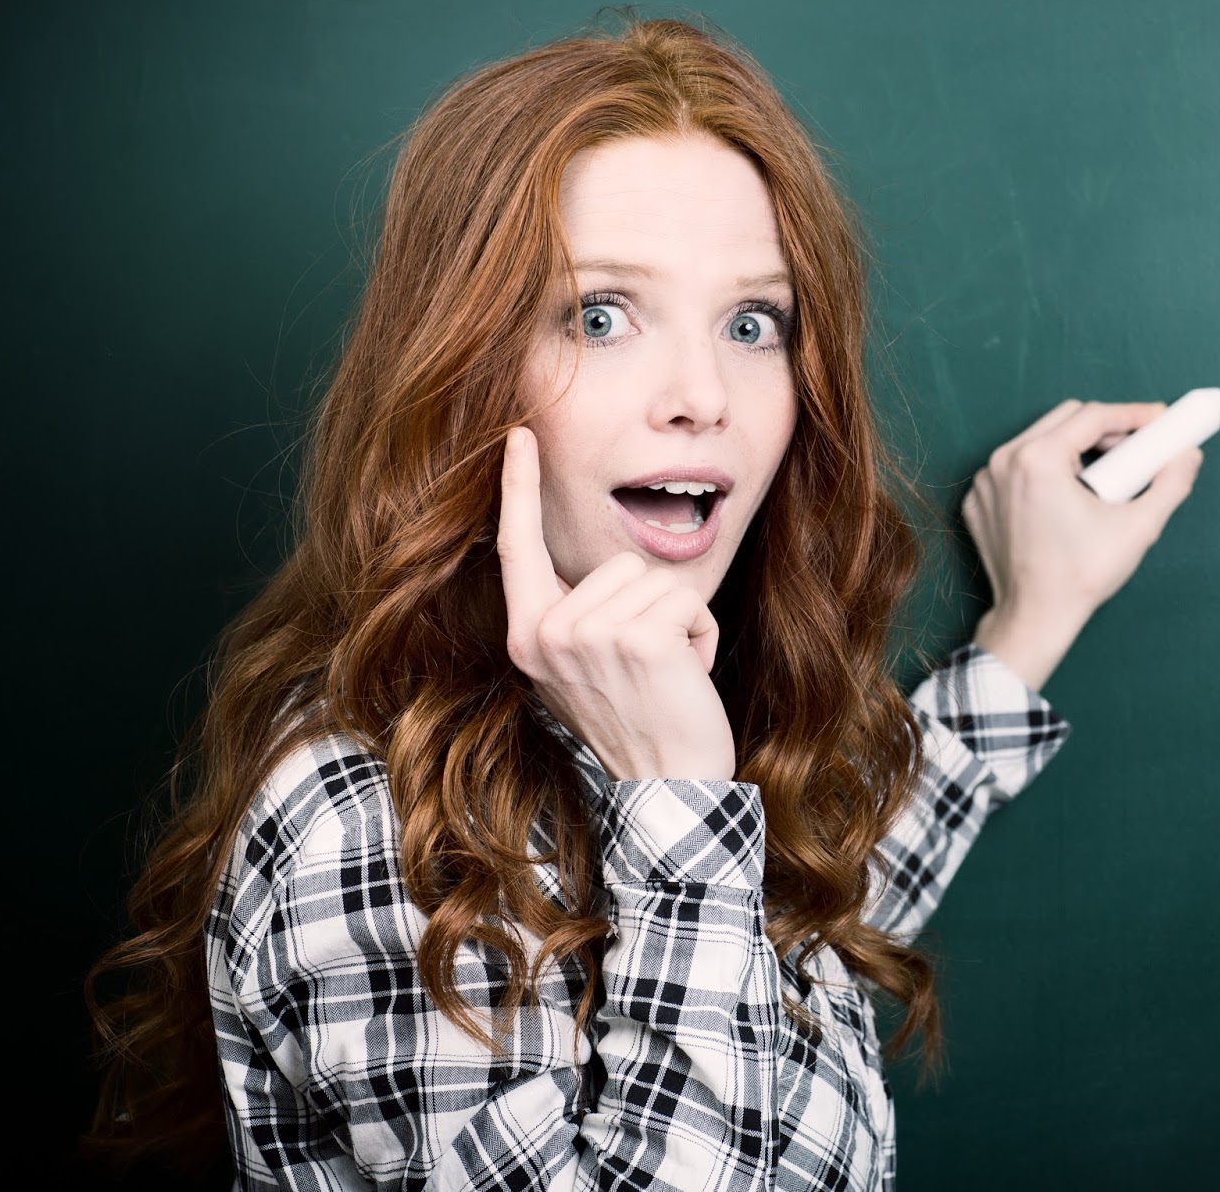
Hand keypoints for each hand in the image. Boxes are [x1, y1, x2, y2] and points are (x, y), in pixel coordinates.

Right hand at [497, 427, 736, 780]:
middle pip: (616, 562)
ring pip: (653, 578)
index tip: (520, 435)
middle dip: (649, 606)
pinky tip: (687, 675)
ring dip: (677, 622)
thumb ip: (576, 617)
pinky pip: (685, 600)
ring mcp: (589, 636)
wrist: (666, 784)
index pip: (517, 548)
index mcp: (527, 637)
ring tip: (665, 673)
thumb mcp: (582, 668)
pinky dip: (702, 633)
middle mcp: (548, 634)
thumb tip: (599, 573)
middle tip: (646, 667)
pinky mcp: (638, 639)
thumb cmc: (637, 723)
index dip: (517, 488)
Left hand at [963, 399, 1203, 631]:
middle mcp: (1004, 462)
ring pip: (1038, 440)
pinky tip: (1068, 493)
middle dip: (1104, 427)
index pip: (1093, 416)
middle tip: (1137, 446)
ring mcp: (986, 481)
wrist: (1034, 617)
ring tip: (1105, 473)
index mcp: (1038, 460)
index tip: (1159, 420)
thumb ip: (1170, 484)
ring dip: (1074, 448)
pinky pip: (1015, 468)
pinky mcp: (978, 499)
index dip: (1133, 414)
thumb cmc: (1080, 576)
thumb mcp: (1138, 528)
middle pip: (1063, 419)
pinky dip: (1043, 471)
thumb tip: (1188, 456)